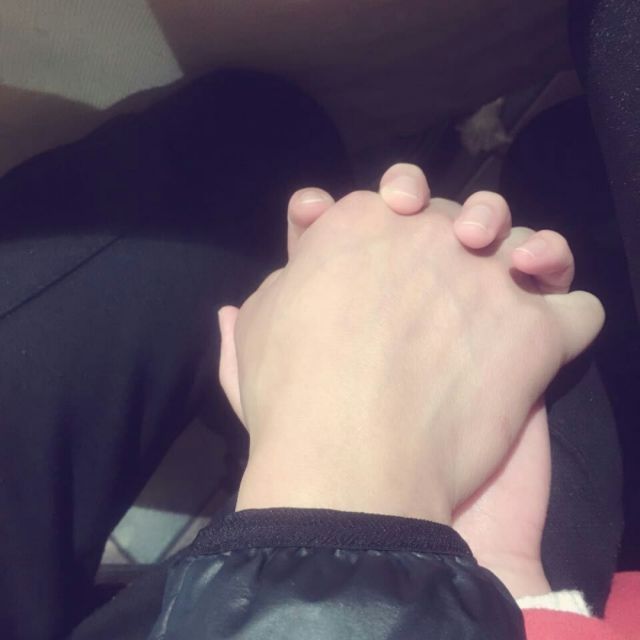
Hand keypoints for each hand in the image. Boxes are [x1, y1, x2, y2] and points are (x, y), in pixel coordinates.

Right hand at [217, 164, 602, 529]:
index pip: (385, 203)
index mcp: (360, 223)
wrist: (346, 462)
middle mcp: (428, 231)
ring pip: (525, 241)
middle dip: (454, 233)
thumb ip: (277, 289)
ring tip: (512, 278)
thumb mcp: (259, 329)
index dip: (384, 227)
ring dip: (522, 256)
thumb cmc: (291, 394)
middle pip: (459, 214)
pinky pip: (576, 307)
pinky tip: (545, 333)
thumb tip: (275, 280)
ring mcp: (488, 276)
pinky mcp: (535, 331)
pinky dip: (565, 318)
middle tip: (445, 273)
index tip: (379, 264)